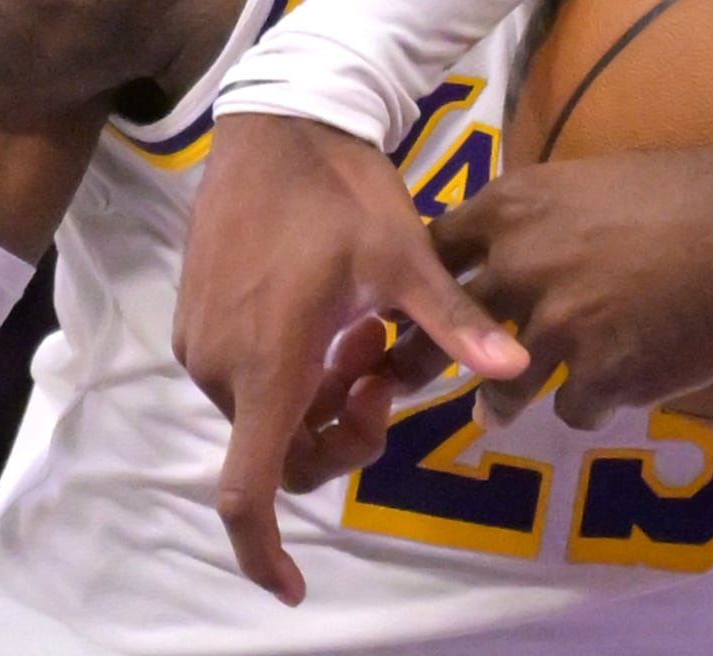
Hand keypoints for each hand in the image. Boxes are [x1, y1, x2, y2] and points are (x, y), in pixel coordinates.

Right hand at [175, 112, 530, 603]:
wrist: (277, 123)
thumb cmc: (342, 193)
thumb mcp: (407, 259)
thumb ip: (454, 325)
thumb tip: (517, 370)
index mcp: (266, 368)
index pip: (248, 492)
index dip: (264, 553)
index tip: (292, 590)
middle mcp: (220, 369)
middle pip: (277, 454)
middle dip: (339, 437)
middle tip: (387, 378)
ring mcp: (201, 344)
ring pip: (264, 416)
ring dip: (319, 401)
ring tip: (366, 336)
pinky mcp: (196, 321)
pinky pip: (246, 380)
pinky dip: (292, 377)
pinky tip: (333, 323)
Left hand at [435, 145, 712, 429]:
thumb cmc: (693, 192)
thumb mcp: (595, 181)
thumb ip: (537, 219)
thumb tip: (501, 252)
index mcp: (514, 207)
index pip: (432, 253)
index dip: (423, 285)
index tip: (425, 306)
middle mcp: (522, 267)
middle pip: (444, 330)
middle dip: (432, 359)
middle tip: (424, 376)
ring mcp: (559, 329)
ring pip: (500, 390)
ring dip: (503, 400)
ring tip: (502, 409)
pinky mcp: (603, 378)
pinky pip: (572, 411)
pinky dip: (590, 403)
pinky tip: (617, 384)